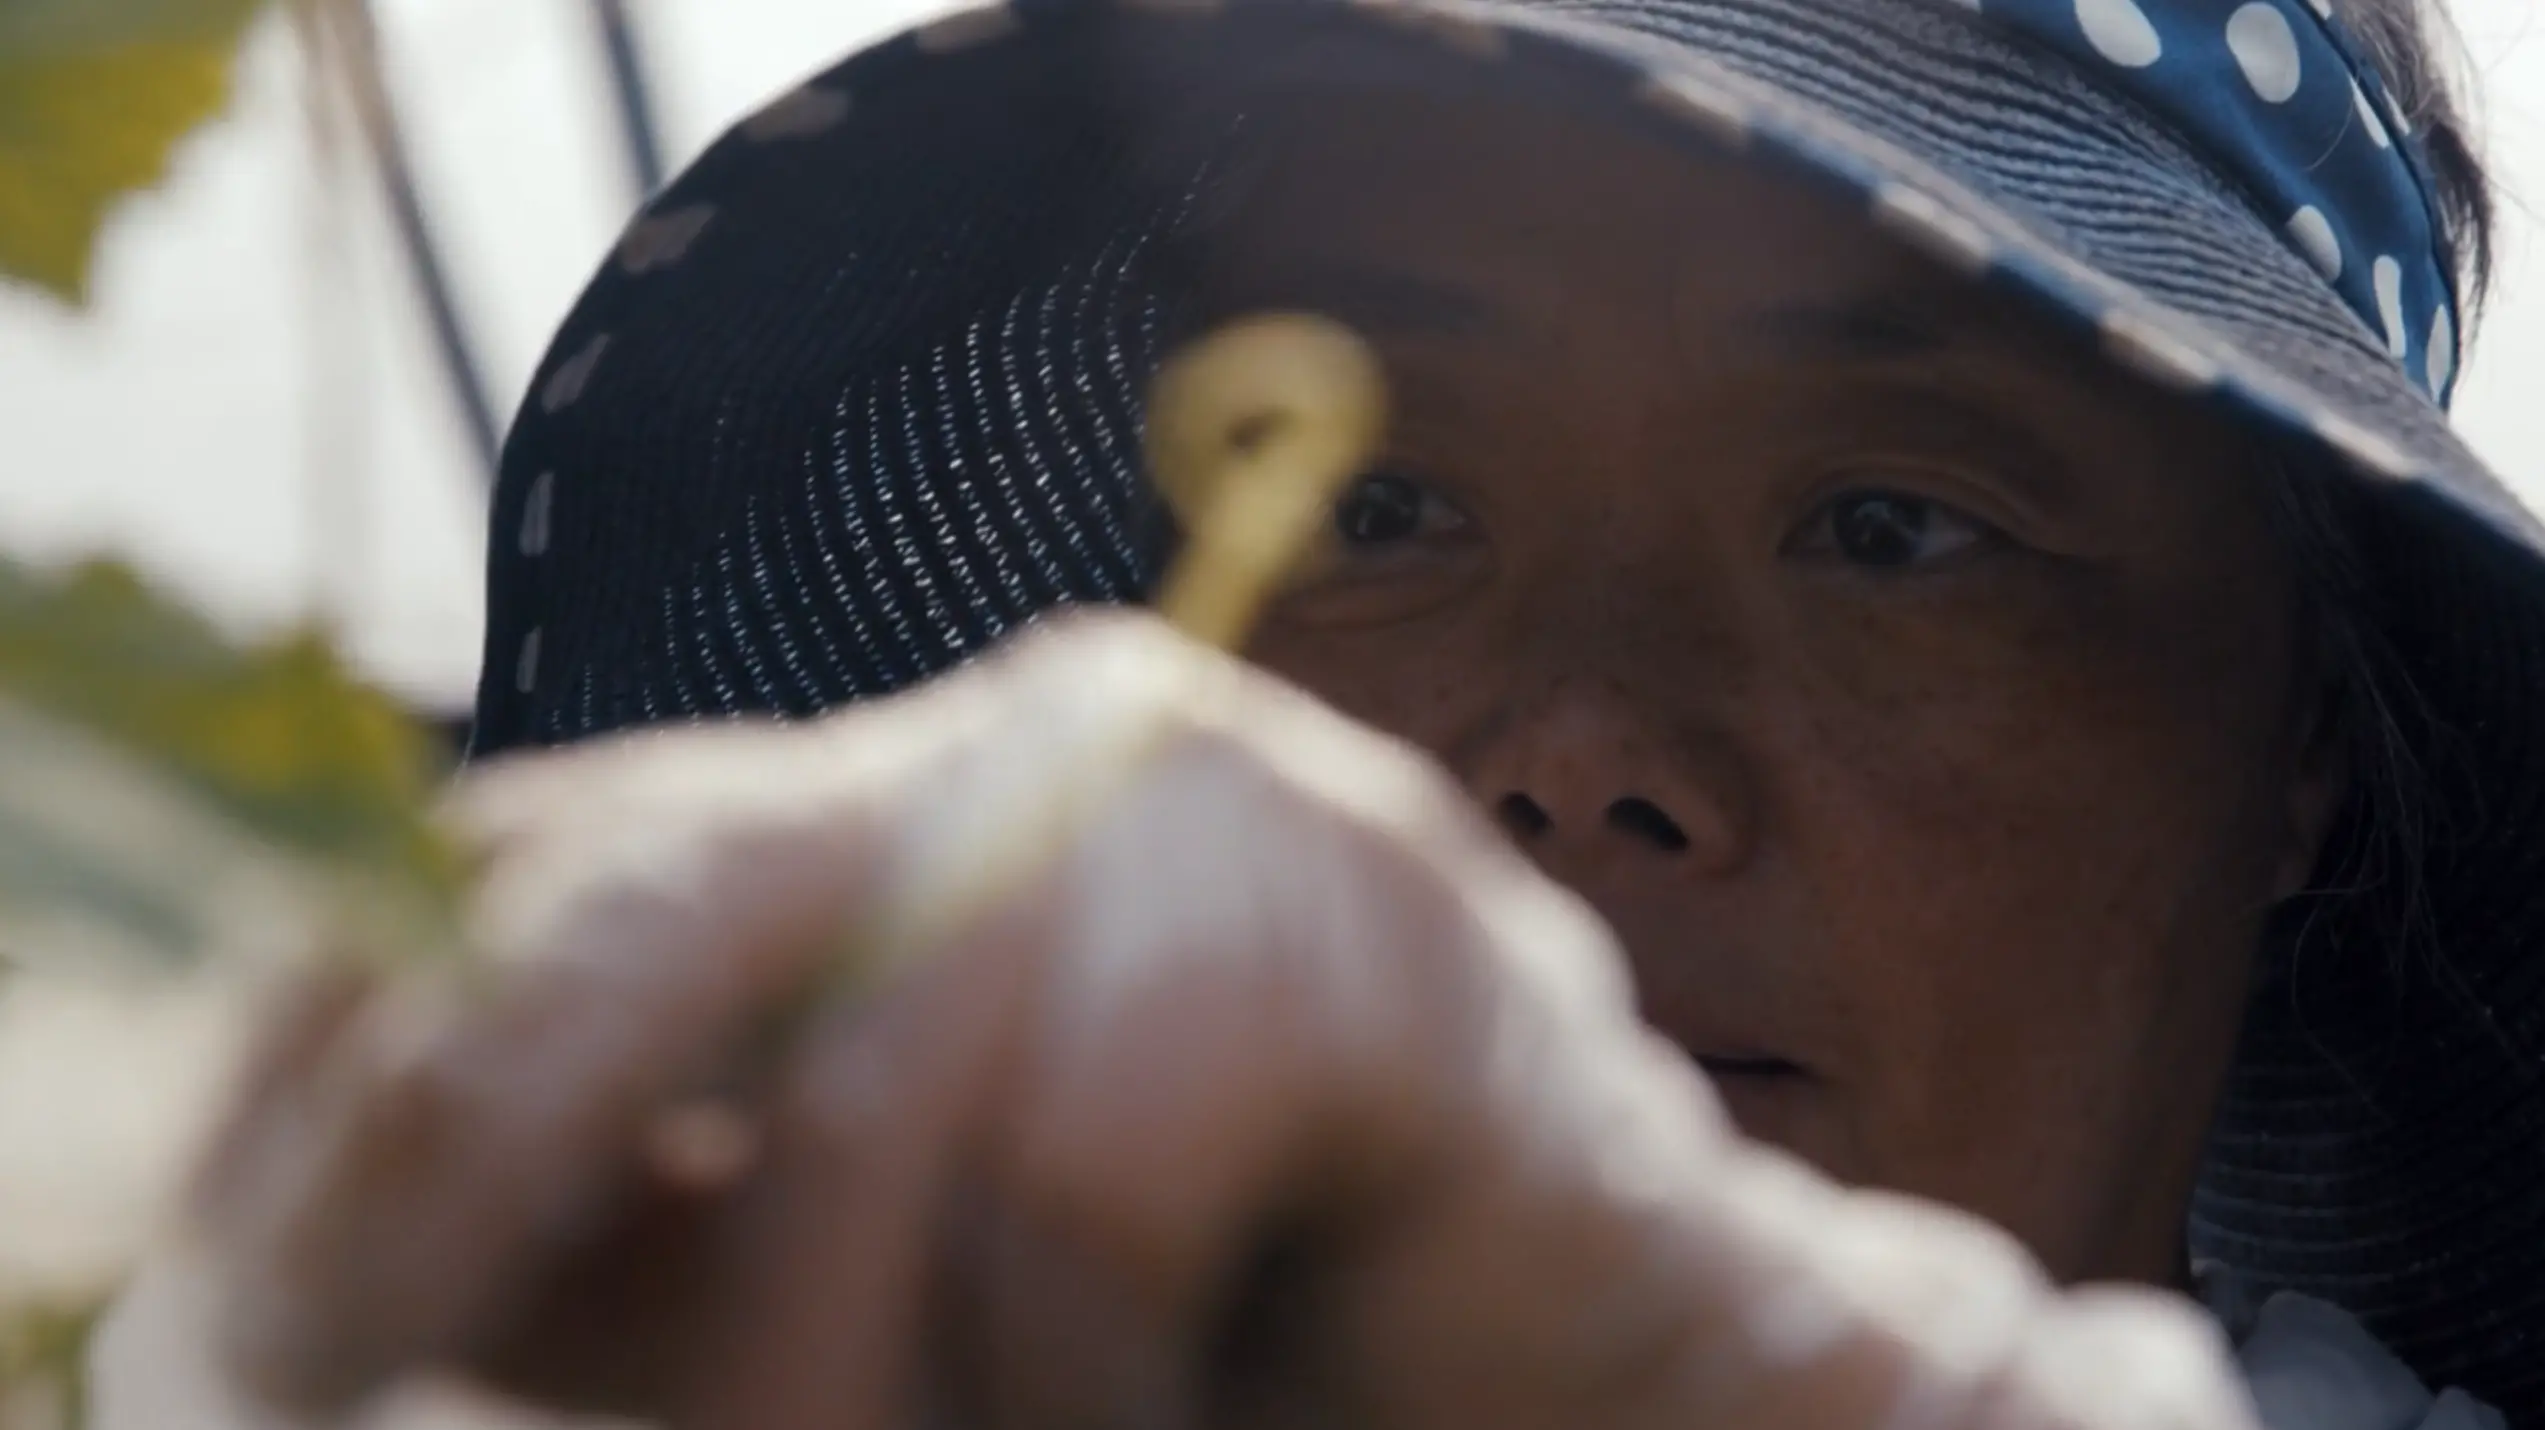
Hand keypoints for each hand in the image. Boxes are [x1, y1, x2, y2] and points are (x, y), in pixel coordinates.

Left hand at [169, 612, 2257, 1429]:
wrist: (1612, 1350)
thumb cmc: (1234, 1324)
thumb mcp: (868, 1284)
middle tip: (323, 1374)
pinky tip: (1142, 1419)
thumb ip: (656, 1238)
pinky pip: (1093, 1165)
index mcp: (888, 805)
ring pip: (875, 1079)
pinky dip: (1070, 1373)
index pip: (541, 855)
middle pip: (644, 889)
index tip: (250, 1316)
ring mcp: (1202, 800)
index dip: (367, 1063)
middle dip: (473, 1143)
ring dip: (821, 1370)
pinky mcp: (1369, 903)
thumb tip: (341, 1279)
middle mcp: (1014, 747)